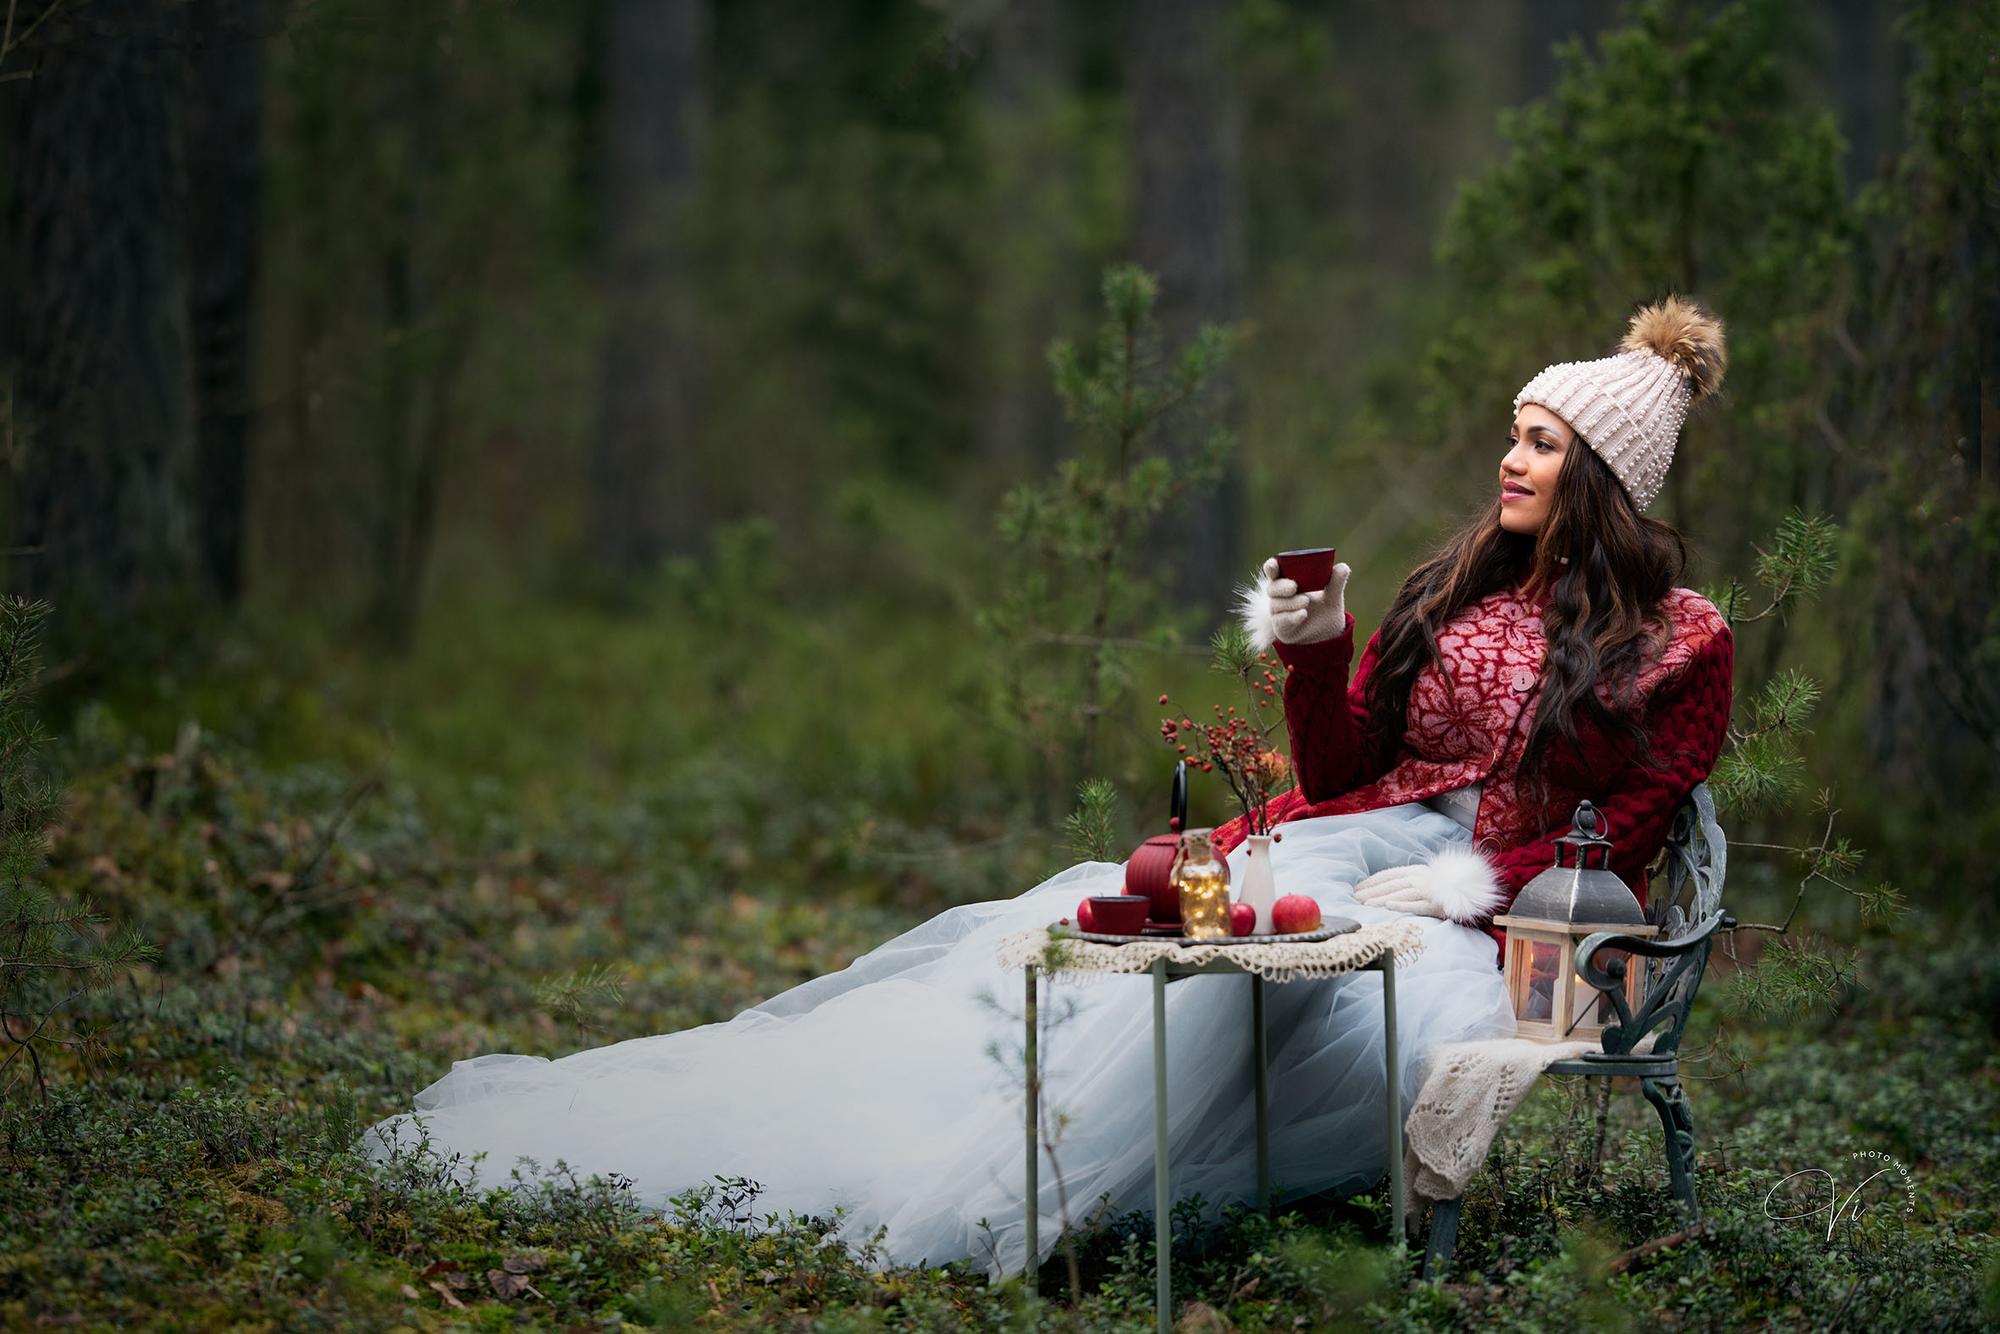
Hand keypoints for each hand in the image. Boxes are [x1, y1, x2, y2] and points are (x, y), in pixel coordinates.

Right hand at [1262, 555, 1348, 645]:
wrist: (1328, 632)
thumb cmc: (1325, 607)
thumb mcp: (1333, 594)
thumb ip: (1336, 581)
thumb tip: (1343, 567)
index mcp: (1288, 580)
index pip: (1274, 571)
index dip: (1271, 567)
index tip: (1273, 565)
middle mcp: (1280, 596)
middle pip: (1272, 588)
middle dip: (1281, 587)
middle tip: (1294, 587)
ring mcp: (1278, 612)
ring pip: (1276, 605)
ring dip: (1290, 602)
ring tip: (1306, 601)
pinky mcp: (1281, 627)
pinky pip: (1281, 621)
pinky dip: (1291, 617)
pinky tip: (1302, 614)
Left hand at [1351, 845, 1504, 924]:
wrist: (1477, 897)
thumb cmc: (1447, 892)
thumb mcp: (1426, 882)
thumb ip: (1409, 883)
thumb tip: (1383, 892)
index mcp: (1418, 871)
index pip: (1388, 875)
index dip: (1371, 882)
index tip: (1356, 889)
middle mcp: (1422, 878)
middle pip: (1391, 884)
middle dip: (1371, 892)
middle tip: (1355, 900)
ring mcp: (1431, 890)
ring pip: (1401, 893)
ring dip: (1381, 899)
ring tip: (1366, 905)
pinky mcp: (1438, 904)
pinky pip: (1418, 904)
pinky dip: (1403, 905)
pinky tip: (1389, 908)